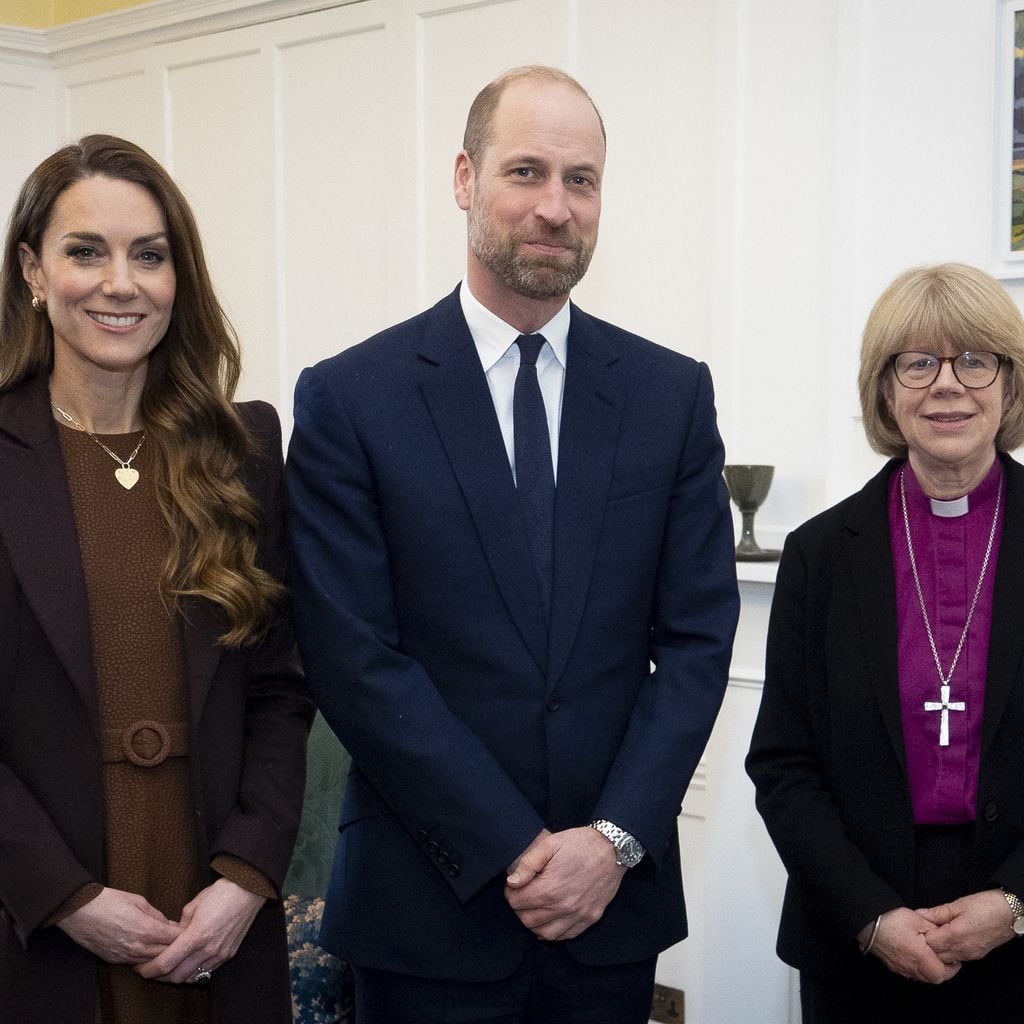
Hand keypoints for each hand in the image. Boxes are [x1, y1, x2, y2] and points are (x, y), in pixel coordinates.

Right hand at [56, 887, 181, 963]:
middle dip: (177, 947)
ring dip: (162, 955)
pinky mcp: (114, 960)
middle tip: (185, 940)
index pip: (174, 939)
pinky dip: (146, 959)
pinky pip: (136, 963)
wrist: (80, 911)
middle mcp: (137, 947)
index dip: (185, 934)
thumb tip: (168, 924)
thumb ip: (156, 914)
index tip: (192, 929)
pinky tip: (151, 951)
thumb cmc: (109, 901)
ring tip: (170, 947)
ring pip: (151, 962)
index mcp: (146, 929)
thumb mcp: (139, 901)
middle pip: (166, 954)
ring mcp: (125, 956)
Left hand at [134, 878, 265, 983]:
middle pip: (176, 976)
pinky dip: (194, 971)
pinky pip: (206, 971)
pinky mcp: (228, 954)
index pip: (165, 963)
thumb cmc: (221, 893)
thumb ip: (179, 926)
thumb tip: (172, 936)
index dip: (149, 970)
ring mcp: (219, 954)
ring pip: (191, 977)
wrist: (248, 890)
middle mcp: (208, 949)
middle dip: (159, 976)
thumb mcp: (193, 906)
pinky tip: (188, 963)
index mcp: (196, 935)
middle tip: (150, 969)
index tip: (140, 968)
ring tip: (169, 967)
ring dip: (177, 975)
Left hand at [504, 826, 625, 940]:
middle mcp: (564, 907)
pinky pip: (566, 935)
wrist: (612, 849)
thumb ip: (528, 863)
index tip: (514, 887)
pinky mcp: (590, 918)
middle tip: (522, 896)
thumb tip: (512, 882)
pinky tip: (550, 919)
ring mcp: (579, 915)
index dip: (511, 894)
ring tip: (535, 908)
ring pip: (545, 934)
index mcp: (551, 888)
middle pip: (528, 920)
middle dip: (520, 909)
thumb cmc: (580, 844)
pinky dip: (553, 932)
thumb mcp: (550, 844)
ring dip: (535, 923)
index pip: (518, 902)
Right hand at [859, 907, 960, 983]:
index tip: (954, 959)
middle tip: (945, 958)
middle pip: (933, 978)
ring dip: (930, 970)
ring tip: (931, 956)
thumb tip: (946, 935)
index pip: (942, 974)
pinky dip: (918, 968)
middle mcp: (911, 967)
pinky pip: (911, 973)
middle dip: (942, 970)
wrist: (867, 923)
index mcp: (921, 957)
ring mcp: (901, 968)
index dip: (952, 968)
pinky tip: (917, 956)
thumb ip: (934, 929)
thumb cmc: (892, 920)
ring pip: (922, 977)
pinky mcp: (893, 966)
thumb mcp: (918, 919)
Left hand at [917, 889, 1014, 963]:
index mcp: (955, 935)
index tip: (918, 926)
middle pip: (936, 955)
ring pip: (946, 960)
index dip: (921, 934)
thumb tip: (920, 914)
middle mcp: (963, 950)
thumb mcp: (957, 905)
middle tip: (923, 931)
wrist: (1010, 914)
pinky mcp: (976, 955)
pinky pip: (957, 958)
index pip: (930, 943)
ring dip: (938, 949)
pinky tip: (947, 939)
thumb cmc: (985, 906)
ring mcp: (970, 955)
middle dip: (927, 945)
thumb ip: (936, 913)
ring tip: (935, 934)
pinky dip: (948, 952)